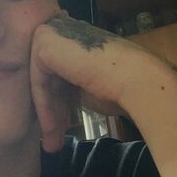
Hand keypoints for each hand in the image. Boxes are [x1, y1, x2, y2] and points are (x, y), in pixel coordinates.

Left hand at [30, 10, 165, 152]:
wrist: (137, 81)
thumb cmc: (121, 86)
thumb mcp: (87, 87)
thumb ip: (69, 86)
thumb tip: (57, 105)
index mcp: (73, 39)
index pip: (56, 74)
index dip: (58, 104)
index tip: (62, 129)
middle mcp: (61, 32)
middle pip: (48, 79)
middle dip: (51, 112)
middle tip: (54, 140)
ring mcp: (52, 34)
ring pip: (42, 83)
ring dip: (47, 115)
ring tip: (53, 144)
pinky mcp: (44, 42)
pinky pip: (38, 81)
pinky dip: (44, 107)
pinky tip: (51, 129)